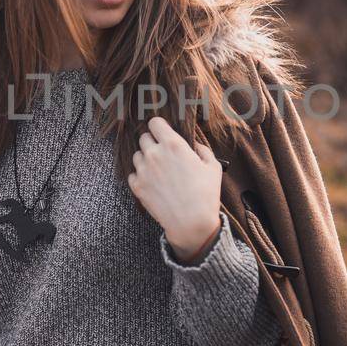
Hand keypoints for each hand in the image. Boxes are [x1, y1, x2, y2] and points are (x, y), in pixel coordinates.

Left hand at [127, 116, 221, 260]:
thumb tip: (195, 146)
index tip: (163, 132)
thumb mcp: (213, 167)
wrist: (191, 222)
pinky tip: (153, 183)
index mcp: (173, 144)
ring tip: (158, 171)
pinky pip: (133, 174)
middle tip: (163, 154)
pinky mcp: (137, 186)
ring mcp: (143, 170)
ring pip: (137, 155)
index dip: (159, 126)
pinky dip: (140, 176)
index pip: (155, 123)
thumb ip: (202, 150)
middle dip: (153, 143)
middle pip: (144, 137)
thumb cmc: (205, 194)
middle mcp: (155, 154)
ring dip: (145, 159)